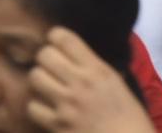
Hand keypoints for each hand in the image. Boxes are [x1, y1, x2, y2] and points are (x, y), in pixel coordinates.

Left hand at [27, 27, 153, 132]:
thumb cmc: (128, 116)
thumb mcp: (115, 82)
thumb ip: (94, 67)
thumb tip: (74, 55)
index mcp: (97, 69)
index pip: (64, 38)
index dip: (55, 37)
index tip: (57, 44)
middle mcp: (80, 82)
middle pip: (44, 54)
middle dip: (45, 59)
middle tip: (51, 67)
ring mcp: (67, 104)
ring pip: (35, 77)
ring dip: (38, 80)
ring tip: (46, 86)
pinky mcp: (57, 125)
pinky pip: (33, 107)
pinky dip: (37, 107)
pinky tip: (46, 108)